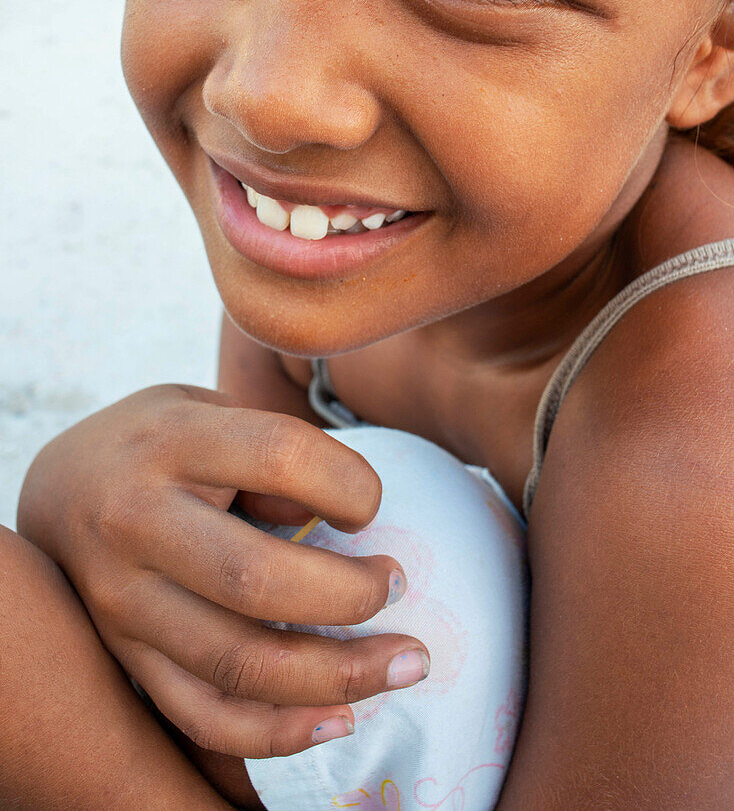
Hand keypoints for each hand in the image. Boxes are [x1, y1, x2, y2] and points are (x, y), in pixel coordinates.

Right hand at [17, 384, 428, 756]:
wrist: (63, 488)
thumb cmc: (164, 443)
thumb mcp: (211, 412)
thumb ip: (274, 455)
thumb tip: (346, 527)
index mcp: (169, 441)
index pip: (279, 456)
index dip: (351, 484)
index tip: (370, 505)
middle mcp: (136, 522)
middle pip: (258, 580)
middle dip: (351, 595)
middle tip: (398, 585)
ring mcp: (123, 601)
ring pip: (239, 664)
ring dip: (340, 676)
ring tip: (406, 663)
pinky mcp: (126, 657)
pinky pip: (205, 716)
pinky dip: (280, 732)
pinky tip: (341, 717)